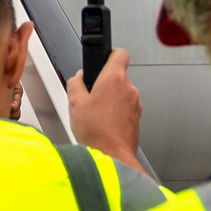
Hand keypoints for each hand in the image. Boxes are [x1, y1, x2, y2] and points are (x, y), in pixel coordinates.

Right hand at [66, 47, 143, 164]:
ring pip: (121, 94)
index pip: (120, 53)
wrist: (112, 157)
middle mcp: (128, 89)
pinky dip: (116, 112)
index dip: (110, 53)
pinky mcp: (136, 118)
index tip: (103, 58)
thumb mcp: (74, 103)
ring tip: (95, 114)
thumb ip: (75, 84)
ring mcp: (135, 104)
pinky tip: (103, 124)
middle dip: (104, 84)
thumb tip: (78, 78)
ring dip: (110, 100)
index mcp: (114, 79)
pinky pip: (125, 108)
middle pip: (117, 76)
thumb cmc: (96, 132)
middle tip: (90, 96)